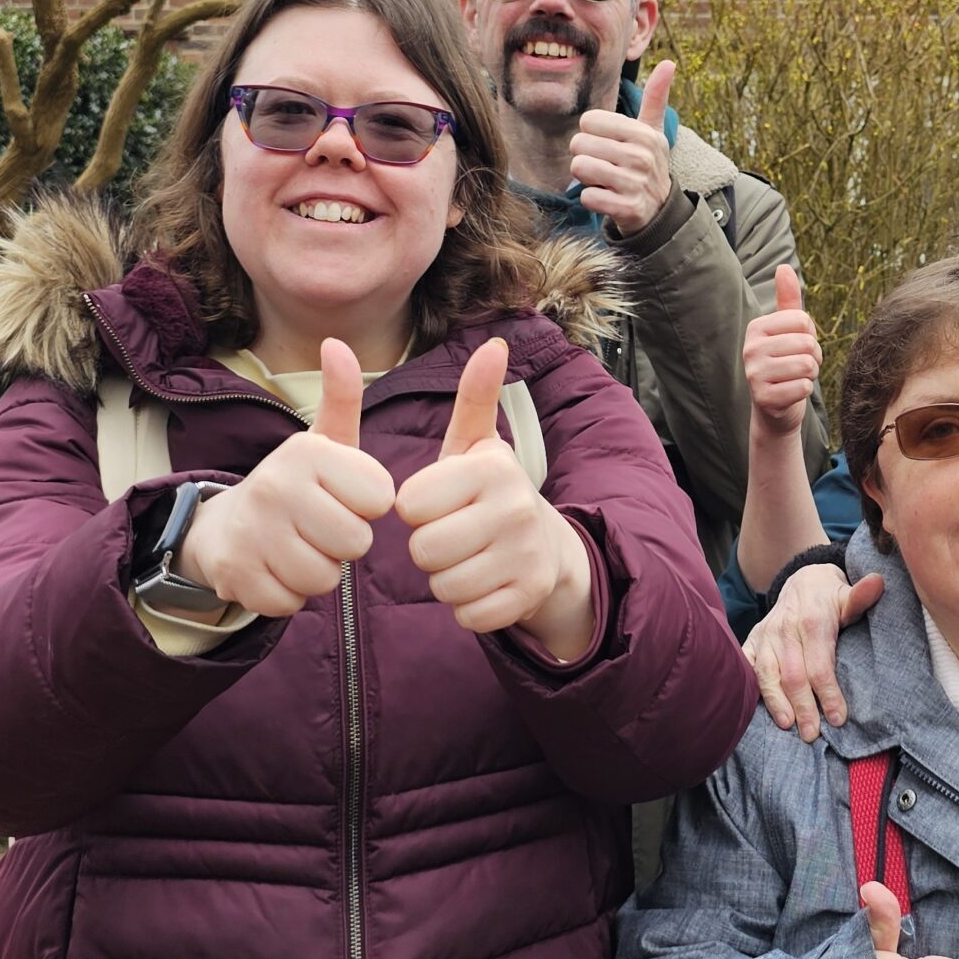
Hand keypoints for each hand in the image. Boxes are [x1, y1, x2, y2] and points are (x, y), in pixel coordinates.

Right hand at [181, 340, 394, 617]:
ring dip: (318, 572)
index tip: (343, 496)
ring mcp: (251, 531)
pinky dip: (288, 595)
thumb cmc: (298, 486)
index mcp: (307, 452)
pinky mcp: (235, 575)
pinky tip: (275, 569)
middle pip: (355, 543)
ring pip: (325, 578)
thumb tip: (336, 342)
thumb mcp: (325, 441)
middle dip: (345, 543)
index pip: (380, 500)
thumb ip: (342, 398)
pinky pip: (292, 603)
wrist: (223, 527)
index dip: (368, 505)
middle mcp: (275, 485)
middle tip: (319, 526)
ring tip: (297, 547)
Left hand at [396, 339, 595, 643]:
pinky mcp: (529, 596)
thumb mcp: (478, 446)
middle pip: (424, 550)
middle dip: (428, 549)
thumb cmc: (491, 494)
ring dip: (446, 579)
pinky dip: (468, 607)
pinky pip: (467, 615)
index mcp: (491, 468)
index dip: (415, 509)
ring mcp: (526, 555)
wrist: (549, 548)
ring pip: (443, 586)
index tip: (439, 503)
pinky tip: (484, 584)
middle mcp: (515, 508)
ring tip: (468, 559)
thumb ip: (476, 398)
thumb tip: (494, 343)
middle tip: (453, 535)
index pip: (409, 505)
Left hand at [571, 61, 677, 236]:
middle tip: (602, 164)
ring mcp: (635, 184)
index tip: (607, 144)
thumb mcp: (654, 131)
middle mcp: (641, 157)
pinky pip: (587, 197)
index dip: (590, 133)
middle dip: (584, 156)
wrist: (659, 211)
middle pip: (579, 144)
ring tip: (602, 180)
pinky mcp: (627, 209)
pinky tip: (606, 198)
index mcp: (643, 134)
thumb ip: (656, 98)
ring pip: (580, 168)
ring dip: (585, 177)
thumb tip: (669, 63)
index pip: (589, 121)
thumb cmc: (647, 163)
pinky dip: (591, 199)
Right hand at [744, 265, 821, 437]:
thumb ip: (788, 300)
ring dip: (810, 375)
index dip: (811, 336)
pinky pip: (803, 387)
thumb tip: (783, 267)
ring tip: (795, 378)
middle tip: (799, 366)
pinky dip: (803, 392)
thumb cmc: (785, 363)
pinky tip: (790, 394)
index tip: (797, 348)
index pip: (803, 321)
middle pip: (807, 344)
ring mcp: (754, 374)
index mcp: (756, 327)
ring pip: (807, 365)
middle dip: (813, 358)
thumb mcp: (787, 331)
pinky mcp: (763, 398)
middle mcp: (750, 348)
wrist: (774, 409)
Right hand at [746, 563, 882, 739]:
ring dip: (776, 702)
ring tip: (788, 726)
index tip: (839, 719)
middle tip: (812, 734)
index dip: (829, 694)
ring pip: (767, 674)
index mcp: (811, 622)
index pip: (819, 665)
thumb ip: (861, 596)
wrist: (803, 582)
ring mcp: (765, 635)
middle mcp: (785, 630)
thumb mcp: (848, 596)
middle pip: (793, 675)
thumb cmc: (830, 598)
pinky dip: (749, 687)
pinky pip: (746, 665)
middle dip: (803, 707)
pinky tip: (755, 710)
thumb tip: (879, 582)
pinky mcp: (752, 640)